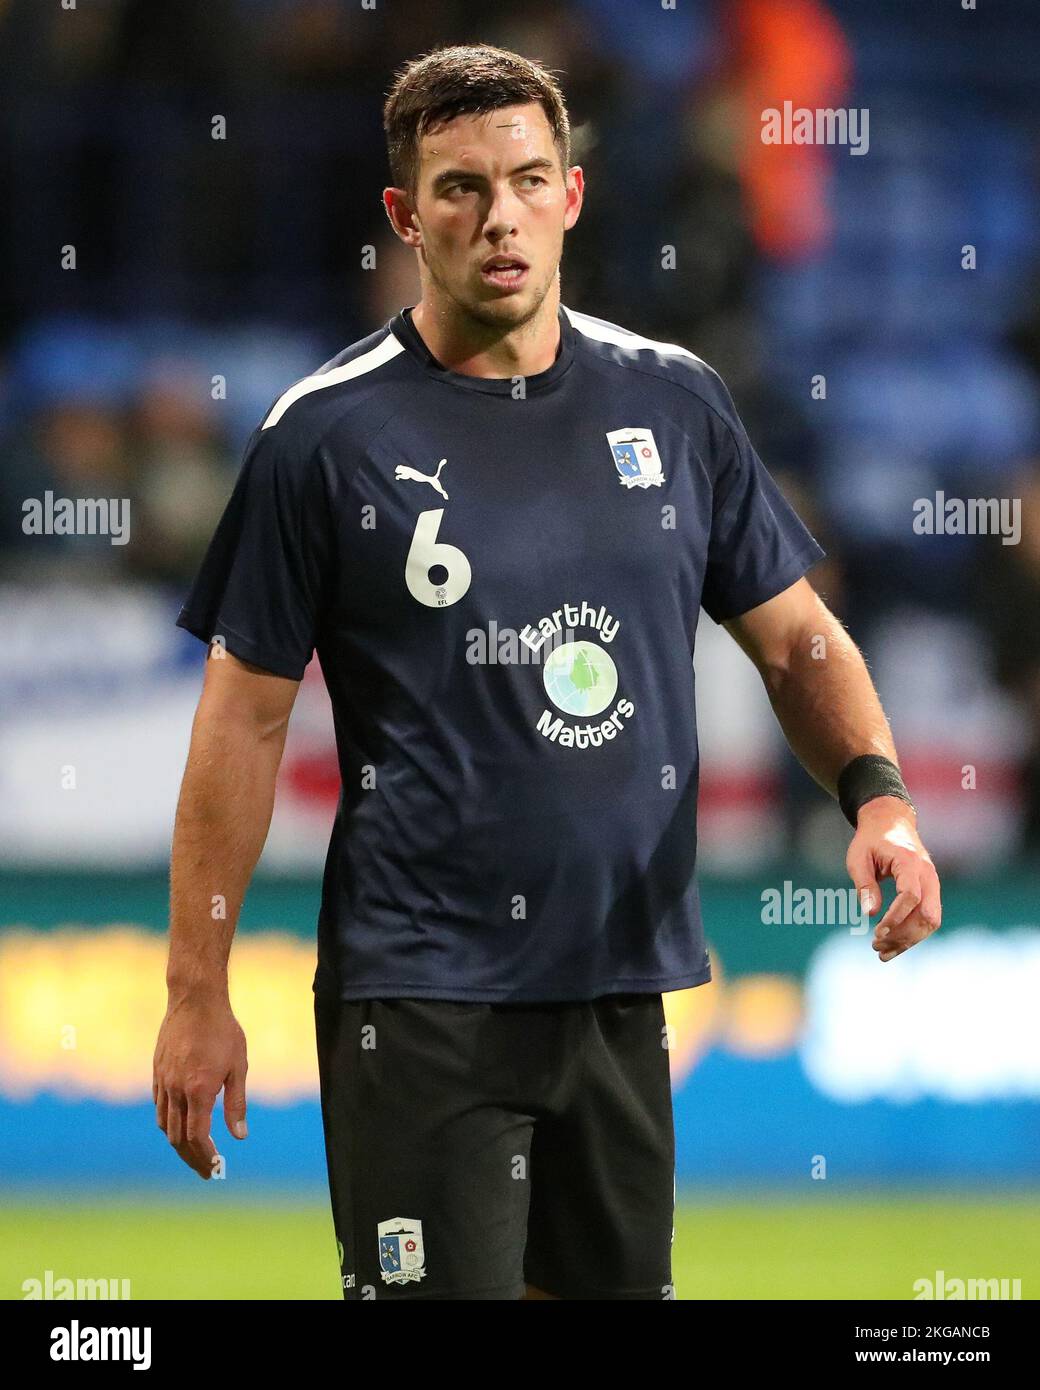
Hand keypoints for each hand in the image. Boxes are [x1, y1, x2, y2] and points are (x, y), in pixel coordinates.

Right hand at [153, 991, 247, 1178]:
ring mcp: (163, 1082)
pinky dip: (169, 1123)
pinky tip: (180, 1126)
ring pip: (165, 1125)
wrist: (194, 1000)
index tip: (216, 1166)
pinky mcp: (156, 1073)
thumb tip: (239, 1136)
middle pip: (178, 1138)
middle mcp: (177, 1090)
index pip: (197, 1136)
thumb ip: (236, 1103)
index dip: (205, 1156)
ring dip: (178, 1144)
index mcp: (199, 1090)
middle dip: (192, 1158)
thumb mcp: (238, 1066)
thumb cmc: (222, 1031)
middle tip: (207, 1171)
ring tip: (194, 1154)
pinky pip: (159, 1107)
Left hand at [845, 796, 941, 962]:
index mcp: (909, 861)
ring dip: (909, 940)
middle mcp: (927, 873)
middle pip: (926, 913)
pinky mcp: (931, 891)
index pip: (910, 896)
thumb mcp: (858, 858)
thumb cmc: (870, 840)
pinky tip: (893, 946)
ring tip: (882, 952)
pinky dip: (913, 935)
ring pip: (931, 920)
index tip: (876, 932)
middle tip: (876, 946)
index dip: (895, 918)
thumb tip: (869, 914)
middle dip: (903, 935)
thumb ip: (865, 885)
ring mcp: (933, 883)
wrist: (890, 823)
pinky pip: (928, 918)